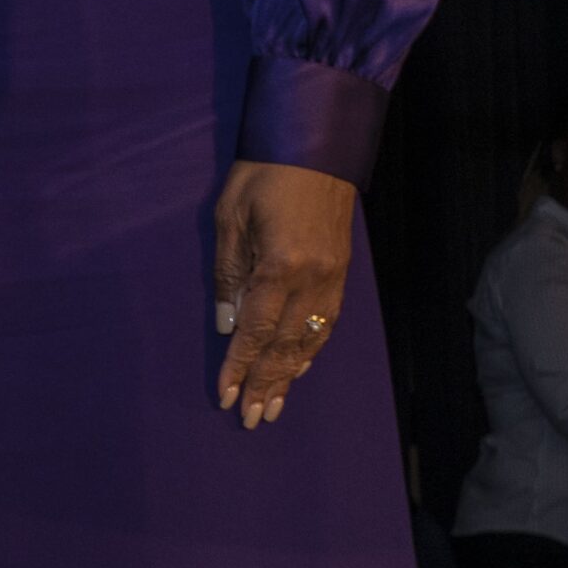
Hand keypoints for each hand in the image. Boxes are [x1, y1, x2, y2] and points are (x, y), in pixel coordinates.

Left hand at [212, 159, 355, 426]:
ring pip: (311, 342)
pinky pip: (326, 326)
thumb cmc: (263, 174)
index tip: (226, 397)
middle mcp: (313, 281)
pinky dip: (311, 353)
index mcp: (281, 266)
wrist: (316, 148)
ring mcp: (333, 280)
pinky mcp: (342, 275)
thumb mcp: (229, 216)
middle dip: (266, 385)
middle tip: (251, 419)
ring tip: (273, 407)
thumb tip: (225, 324)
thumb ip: (227, 273)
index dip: (240, 367)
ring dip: (289, 377)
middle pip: (287, 347)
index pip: (257, 331)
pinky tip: (299, 369)